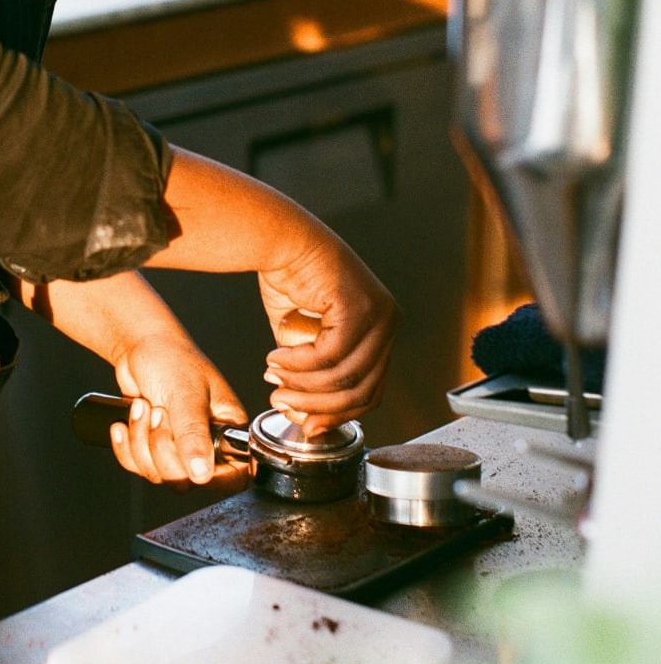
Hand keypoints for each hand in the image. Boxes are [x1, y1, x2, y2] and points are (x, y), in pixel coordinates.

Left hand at [107, 333, 249, 492]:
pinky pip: (137, 466)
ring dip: (140, 442)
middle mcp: (206, 443)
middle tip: (157, 412)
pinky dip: (125, 447)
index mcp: (227, 430)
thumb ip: (194, 434)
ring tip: (141, 407)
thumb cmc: (172, 359)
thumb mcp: (185, 394)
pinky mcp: (153, 447)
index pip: (231, 475)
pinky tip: (123, 423)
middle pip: (186, 480)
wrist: (140, 347)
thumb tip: (202, 473)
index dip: (210, 477)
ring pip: (158, 475)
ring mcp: (178, 447)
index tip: (186, 461)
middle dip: (160, 447)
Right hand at [258, 228, 399, 435]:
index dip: (336, 414)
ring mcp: (379, 314)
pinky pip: (329, 355)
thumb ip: (309, 376)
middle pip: (362, 390)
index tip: (305, 424)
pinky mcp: (360, 307)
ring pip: (345, 377)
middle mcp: (388, 323)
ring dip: (303, 385)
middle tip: (280, 401)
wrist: (281, 239)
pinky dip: (299, 364)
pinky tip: (276, 359)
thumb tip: (303, 417)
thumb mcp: (301, 341)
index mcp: (381, 331)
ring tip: (273, 377)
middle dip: (317, 405)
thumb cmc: (290, 280)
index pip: (371, 391)